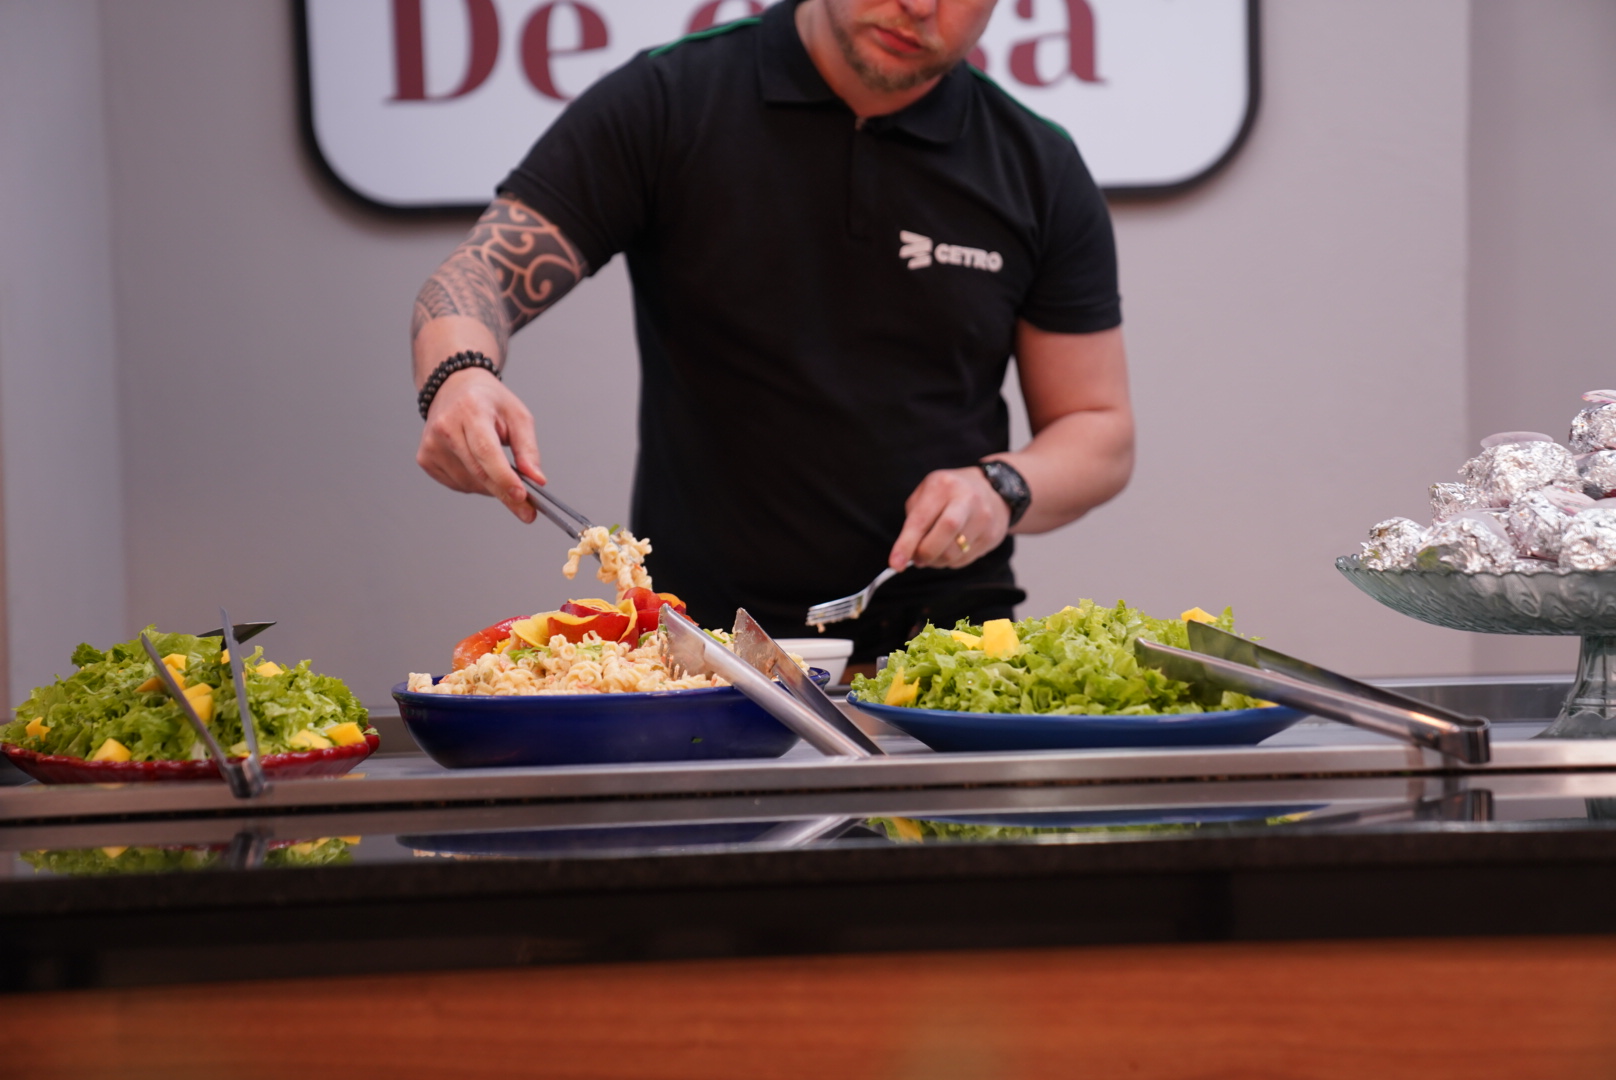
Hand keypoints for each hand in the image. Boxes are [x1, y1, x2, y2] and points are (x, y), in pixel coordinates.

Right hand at [416, 368, 544, 522]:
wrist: (455, 388)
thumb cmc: (489, 401)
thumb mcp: (518, 416)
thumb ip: (528, 449)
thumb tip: (536, 480)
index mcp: (470, 410)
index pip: (486, 451)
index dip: (504, 477)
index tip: (521, 496)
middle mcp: (445, 427)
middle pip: (478, 472)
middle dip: (505, 494)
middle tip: (527, 510)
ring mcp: (431, 444)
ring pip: (469, 484)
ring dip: (490, 486)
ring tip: (496, 465)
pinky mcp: (425, 458)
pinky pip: (457, 485)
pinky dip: (474, 484)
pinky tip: (477, 464)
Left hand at [888, 466, 1009, 570]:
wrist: (993, 489)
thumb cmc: (949, 493)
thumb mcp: (927, 493)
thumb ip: (914, 520)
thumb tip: (907, 554)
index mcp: (943, 486)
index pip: (922, 519)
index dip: (906, 544)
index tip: (896, 563)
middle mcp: (967, 499)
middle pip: (944, 534)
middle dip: (925, 553)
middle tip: (917, 559)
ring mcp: (983, 517)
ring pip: (954, 553)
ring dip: (937, 560)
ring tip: (933, 552)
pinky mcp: (993, 535)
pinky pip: (965, 559)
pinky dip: (951, 561)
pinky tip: (951, 549)